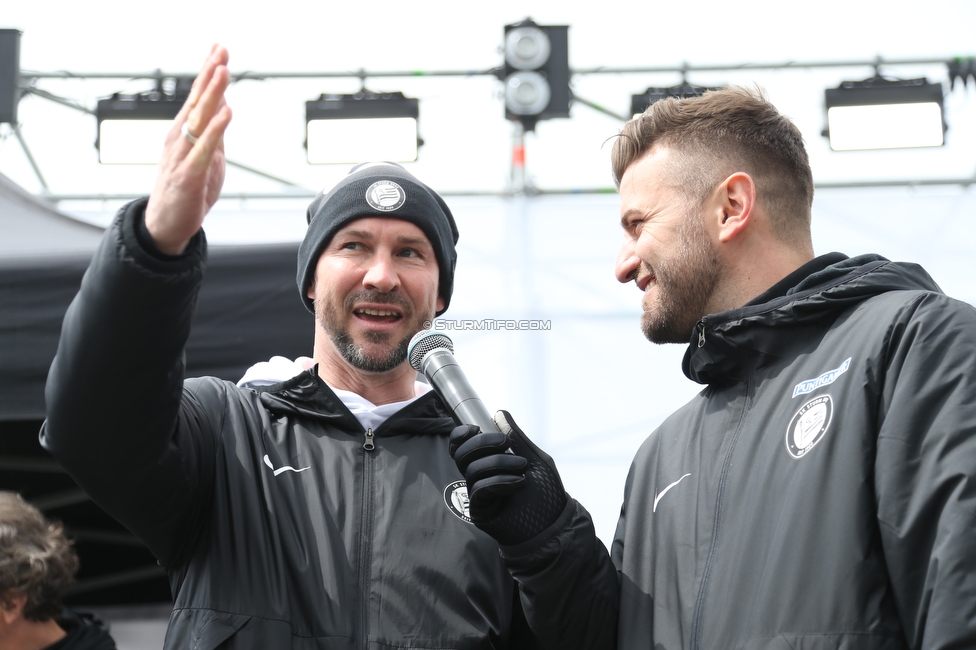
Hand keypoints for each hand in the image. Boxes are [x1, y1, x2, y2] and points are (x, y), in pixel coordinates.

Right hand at [145, 44, 232, 254]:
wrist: (167, 224)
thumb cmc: (188, 190)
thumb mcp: (208, 157)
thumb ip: (215, 133)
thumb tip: (224, 106)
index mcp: (184, 133)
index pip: (198, 97)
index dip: (208, 73)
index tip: (219, 48)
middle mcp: (179, 138)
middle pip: (197, 101)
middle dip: (210, 74)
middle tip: (221, 49)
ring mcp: (182, 155)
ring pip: (199, 119)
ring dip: (212, 94)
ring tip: (223, 71)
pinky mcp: (189, 175)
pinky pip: (204, 148)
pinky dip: (216, 130)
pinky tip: (226, 113)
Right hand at [450, 411, 567, 545]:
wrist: (555, 525)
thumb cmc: (547, 494)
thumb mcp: (535, 459)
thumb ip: (517, 438)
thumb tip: (499, 413)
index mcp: (488, 462)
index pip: (461, 446)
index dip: (460, 435)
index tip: (475, 428)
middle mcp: (480, 477)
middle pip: (461, 454)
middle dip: (482, 443)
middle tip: (505, 444)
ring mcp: (479, 494)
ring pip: (471, 470)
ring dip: (498, 463)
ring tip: (522, 468)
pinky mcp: (480, 511)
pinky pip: (478, 489)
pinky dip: (499, 481)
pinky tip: (518, 483)